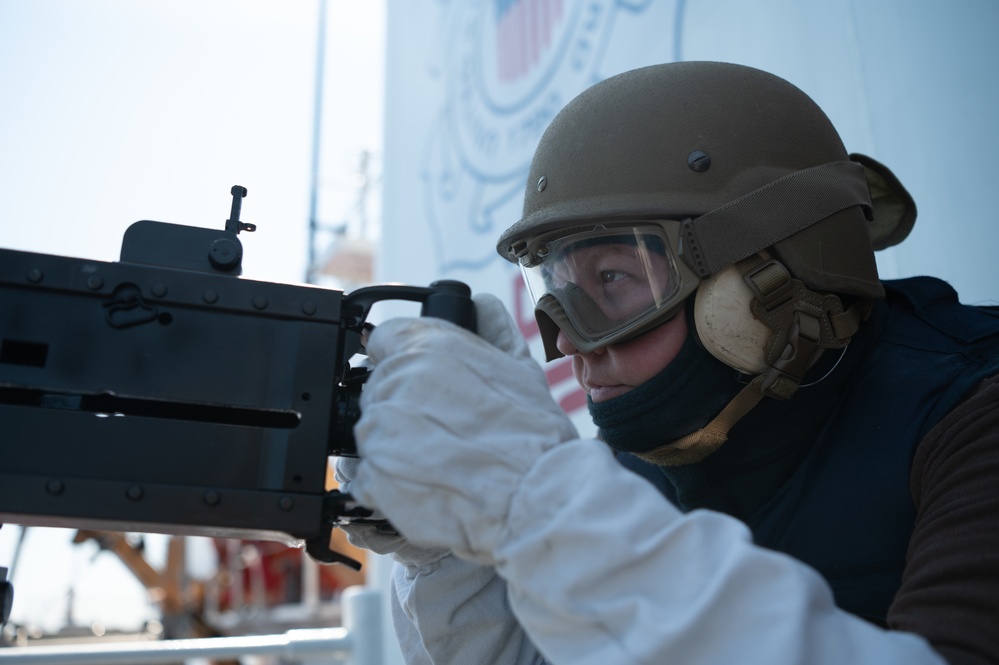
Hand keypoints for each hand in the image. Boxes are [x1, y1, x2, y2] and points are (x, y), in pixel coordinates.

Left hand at [349, 293, 577, 563]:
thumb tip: (482, 305)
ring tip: (439, 463)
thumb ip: (495, 330)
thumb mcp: (521, 370)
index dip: (401, 360)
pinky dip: (389, 484)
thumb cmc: (534, 439)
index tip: (419, 384)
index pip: (384, 339)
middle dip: (403, 408)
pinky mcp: (372, 476)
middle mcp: (396, 382)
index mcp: (426, 348)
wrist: (535, 500)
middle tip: (442, 431)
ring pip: (371, 432)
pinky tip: (428, 486)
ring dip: (395, 446)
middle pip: (377, 388)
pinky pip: (367, 475)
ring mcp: (379, 431)